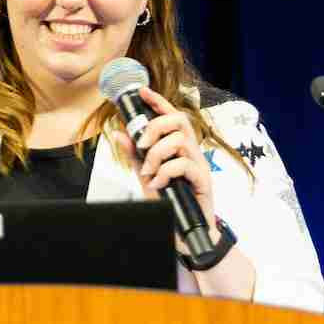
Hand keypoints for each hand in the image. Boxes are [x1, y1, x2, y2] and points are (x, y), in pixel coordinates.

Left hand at [110, 86, 216, 232]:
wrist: (184, 232)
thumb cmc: (169, 202)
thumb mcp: (146, 176)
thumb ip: (135, 156)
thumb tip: (120, 134)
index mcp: (179, 148)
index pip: (171, 116)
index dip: (158, 101)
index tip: (142, 91)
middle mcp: (192, 152)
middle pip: (179, 121)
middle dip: (156, 127)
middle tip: (142, 145)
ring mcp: (200, 165)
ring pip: (180, 140)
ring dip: (157, 154)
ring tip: (149, 172)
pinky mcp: (204, 180)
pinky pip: (183, 165)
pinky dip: (165, 173)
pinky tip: (157, 185)